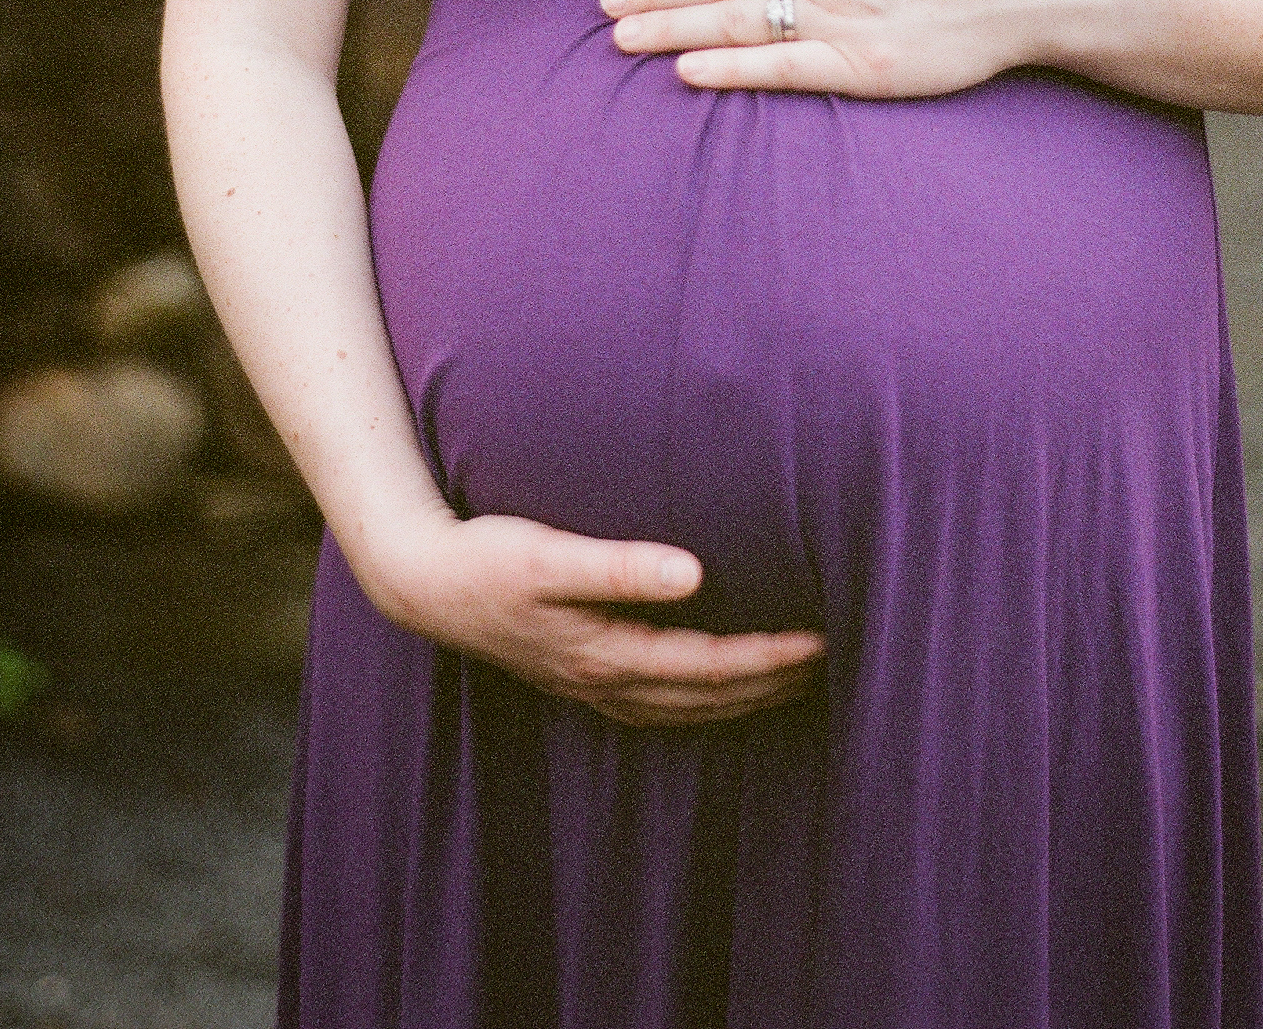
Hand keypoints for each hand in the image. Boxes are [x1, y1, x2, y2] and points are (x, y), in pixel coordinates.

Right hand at [361, 508, 825, 727]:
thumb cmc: (487, 557)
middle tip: (838, 658)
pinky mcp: (580, 675)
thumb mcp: (550, 555)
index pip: (711, 666)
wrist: (423, 583)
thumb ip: (620, 565)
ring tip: (801, 677)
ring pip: (690, 708)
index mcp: (607, 653)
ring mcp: (592, 685)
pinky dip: (706, 701)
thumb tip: (693, 572)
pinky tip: (721, 688)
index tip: (822, 638)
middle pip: (711, 696)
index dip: (771, 657)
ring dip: (749, 697)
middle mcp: (607, 680)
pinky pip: (662, 705)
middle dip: (776, 681)